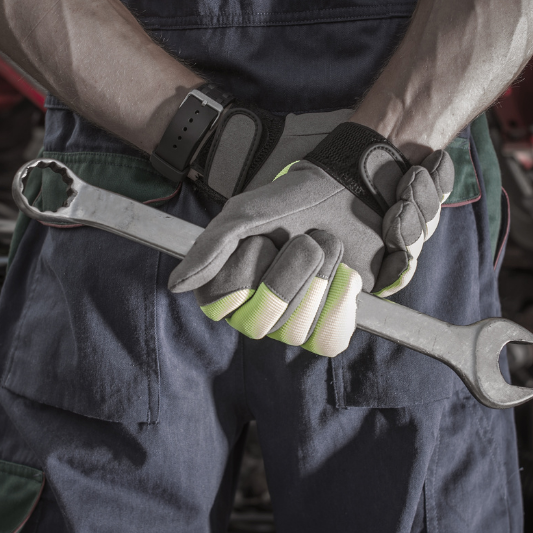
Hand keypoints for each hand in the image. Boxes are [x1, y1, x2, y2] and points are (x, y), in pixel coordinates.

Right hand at [168, 123, 453, 355]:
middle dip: (292, 273)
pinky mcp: (331, 323)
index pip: (222, 305)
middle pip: (262, 324)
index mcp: (228, 283)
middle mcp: (257, 309)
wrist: (355, 192)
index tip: (266, 240)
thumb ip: (211, 246)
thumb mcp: (248, 213)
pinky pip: (328, 339)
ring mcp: (295, 320)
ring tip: (328, 247)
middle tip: (308, 239)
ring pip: (296, 332)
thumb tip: (177, 285)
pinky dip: (340, 303)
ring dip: (320, 279)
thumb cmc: (297, 200)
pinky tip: (345, 275)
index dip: (248, 273)